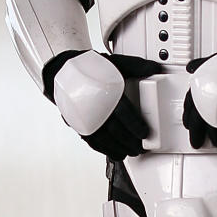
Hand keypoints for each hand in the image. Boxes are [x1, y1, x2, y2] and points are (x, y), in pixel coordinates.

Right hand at [48, 50, 165, 159]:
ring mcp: (86, 119)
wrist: (63, 73)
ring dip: (119, 149)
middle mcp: (95, 108)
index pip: (124, 114)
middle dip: (130, 142)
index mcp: (106, 93)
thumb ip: (135, 66)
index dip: (135, 126)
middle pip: (116, 131)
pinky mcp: (80, 126)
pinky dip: (105, 150)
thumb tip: (153, 68)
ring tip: (130, 152)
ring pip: (104, 140)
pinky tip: (115, 152)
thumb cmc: (90, 69)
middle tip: (140, 147)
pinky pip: (93, 143)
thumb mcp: (115, 63)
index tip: (144, 133)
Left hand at [182, 56, 216, 148]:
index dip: (189, 114)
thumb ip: (204, 64)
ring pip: (209, 125)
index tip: (188, 122)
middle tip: (197, 140)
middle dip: (196, 131)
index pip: (190, 101)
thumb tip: (192, 66)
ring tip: (215, 143)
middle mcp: (208, 91)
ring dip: (212, 137)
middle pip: (197, 116)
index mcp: (203, 78)